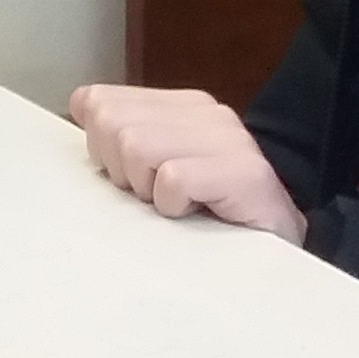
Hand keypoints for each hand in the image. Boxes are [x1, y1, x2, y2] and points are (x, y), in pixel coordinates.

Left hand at [68, 84, 306, 240]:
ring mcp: (228, 138)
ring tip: (178, 206)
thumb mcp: (156, 173)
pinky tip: (197, 214)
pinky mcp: (244, 171)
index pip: (100, 102)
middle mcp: (206, 112)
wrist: (278, 256)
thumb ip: (121, 135)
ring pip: (137, 147)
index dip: (102, 150)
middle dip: (122, 172)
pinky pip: (172, 180)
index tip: (134, 180)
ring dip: (148, 191)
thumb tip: (80, 104)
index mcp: (181, 105)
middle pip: (112, 124)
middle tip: (157, 198)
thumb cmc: (208, 219)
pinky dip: (174, 207)